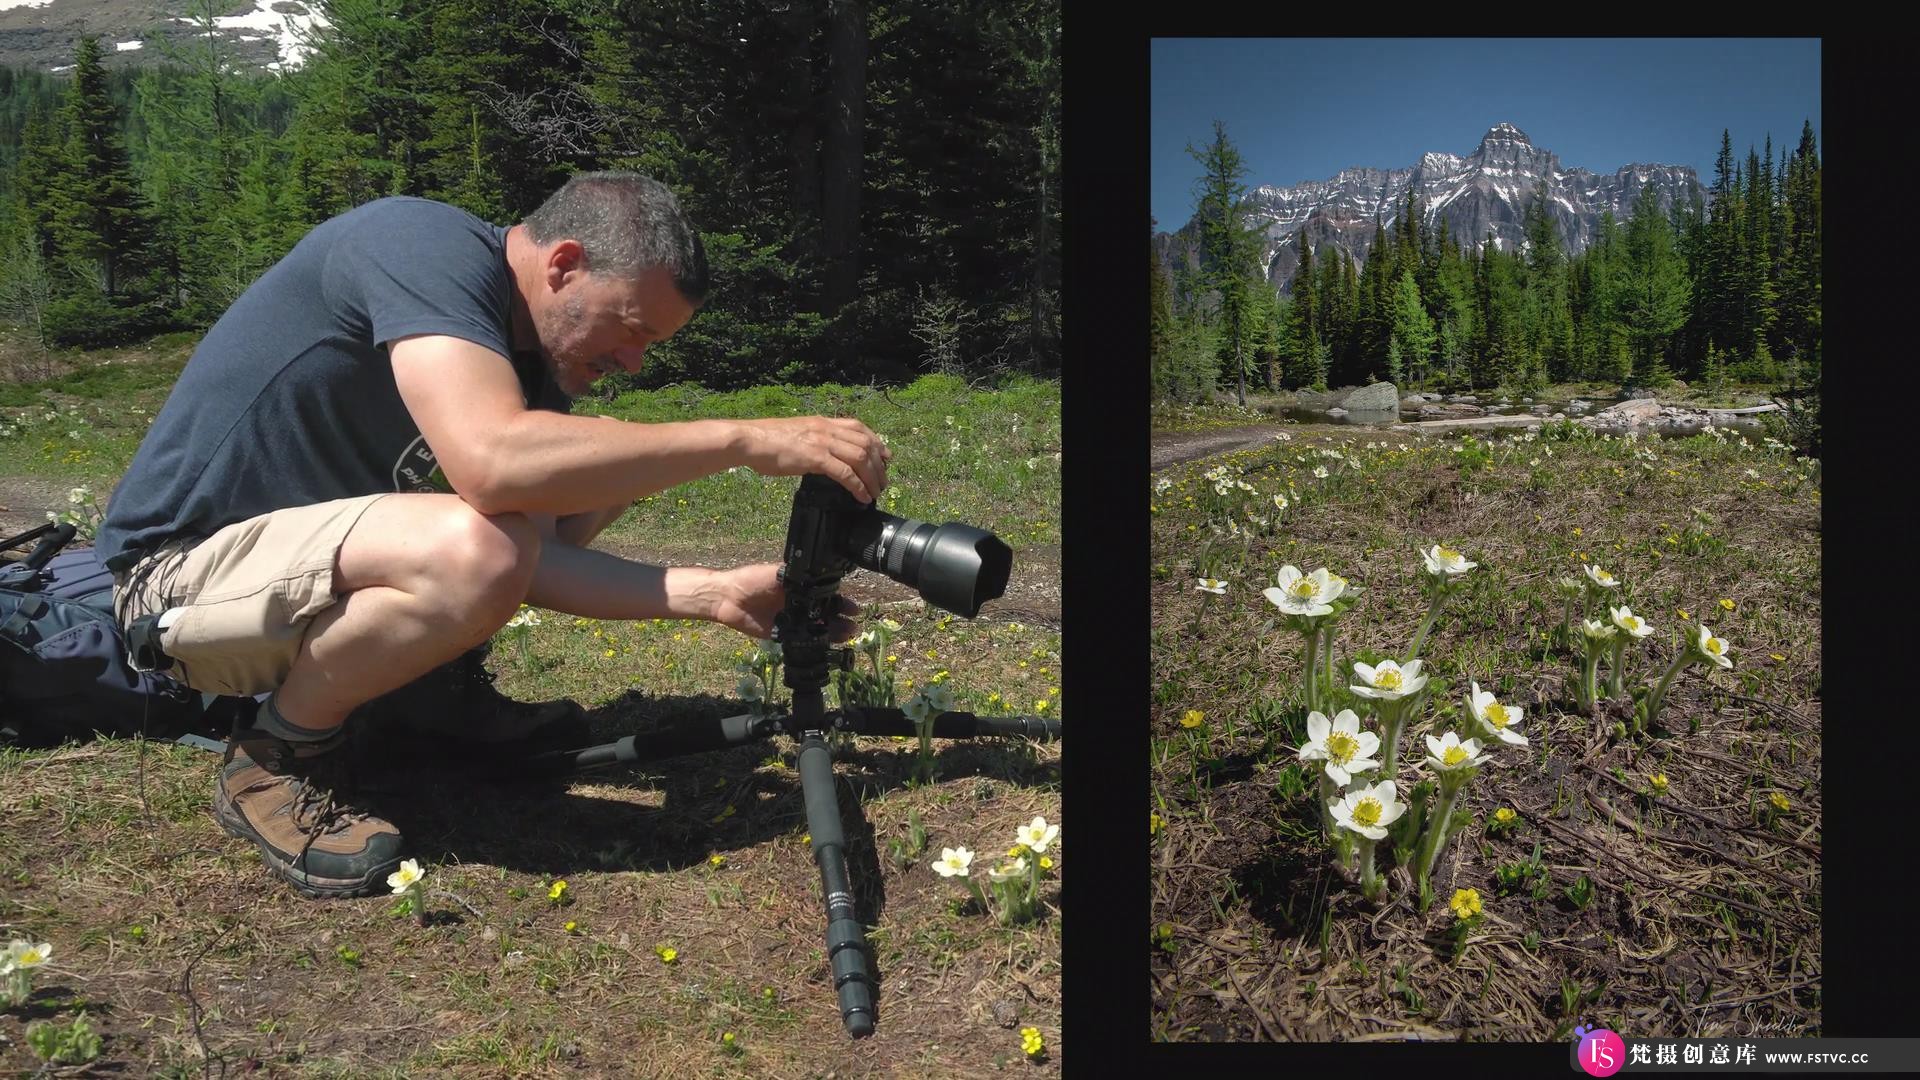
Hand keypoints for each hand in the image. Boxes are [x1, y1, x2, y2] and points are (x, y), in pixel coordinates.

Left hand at [706, 562, 860, 640]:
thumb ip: (797, 576)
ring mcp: (792, 619)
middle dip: (841, 618)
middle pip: (826, 613)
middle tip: (853, 624)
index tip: (852, 607)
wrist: (729, 598)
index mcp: (800, 587)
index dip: (840, 601)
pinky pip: (802, 640)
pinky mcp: (782, 634)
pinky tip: (826, 646)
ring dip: (833, 632)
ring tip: (846, 636)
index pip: (826, 594)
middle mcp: (799, 603)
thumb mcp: (777, 573)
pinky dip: (815, 643)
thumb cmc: (752, 579)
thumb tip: (820, 574)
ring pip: (818, 628)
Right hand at [734, 416, 890, 502]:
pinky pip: (845, 473)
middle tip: (883, 481)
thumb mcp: (797, 434)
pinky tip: (862, 496)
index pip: (859, 427)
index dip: (877, 441)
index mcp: (822, 422)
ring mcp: (822, 442)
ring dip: (872, 477)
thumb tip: (824, 457)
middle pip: (865, 444)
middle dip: (879, 465)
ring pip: (860, 458)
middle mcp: (826, 429)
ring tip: (876, 492)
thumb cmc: (767, 440)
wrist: (749, 440)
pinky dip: (858, 486)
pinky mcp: (815, 457)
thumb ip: (814, 442)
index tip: (886, 456)